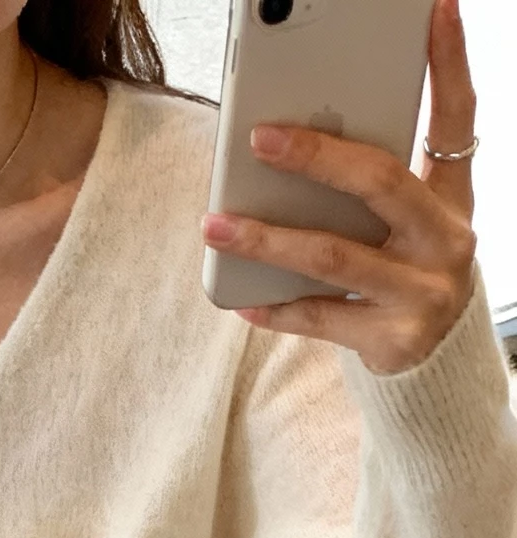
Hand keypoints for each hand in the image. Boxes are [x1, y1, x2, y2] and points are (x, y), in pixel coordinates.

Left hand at [201, 0, 477, 375]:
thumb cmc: (406, 274)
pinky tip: (238, 299)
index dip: (448, 61)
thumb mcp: (408, 223)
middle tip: (259, 138)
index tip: (434, 8)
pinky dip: (275, 308)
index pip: (456, 116)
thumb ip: (373, 185)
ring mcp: (421, 293)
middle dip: (317, 157)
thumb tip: (296, 140)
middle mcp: (446, 241)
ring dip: (268, 240)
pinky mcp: (393, 341)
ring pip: (335, 257)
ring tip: (215, 224)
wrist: (437, 367)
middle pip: (380, 183)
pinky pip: (320, 319)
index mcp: (452, 197)